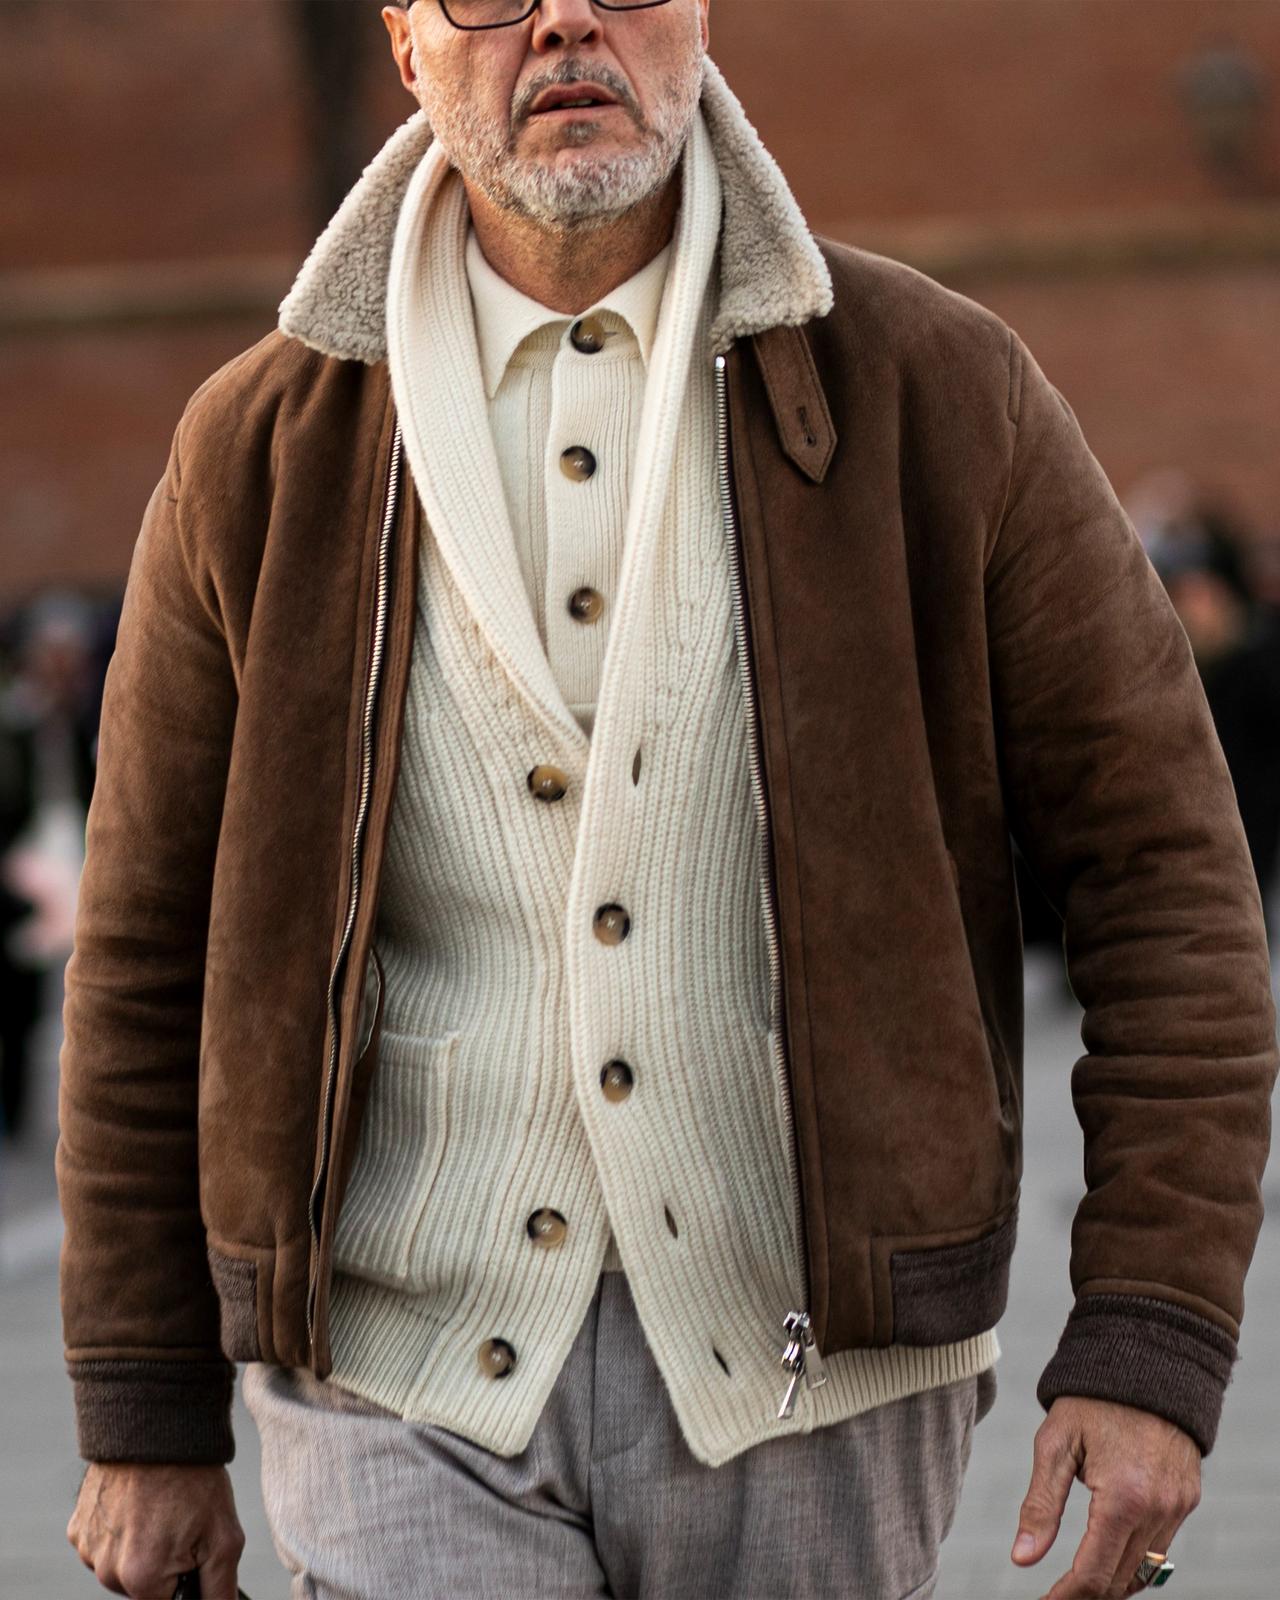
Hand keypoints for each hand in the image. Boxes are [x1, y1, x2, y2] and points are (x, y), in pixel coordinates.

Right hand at [68, 1461, 244, 1598]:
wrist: (158, 1425)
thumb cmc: (194, 1478)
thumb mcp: (224, 1537)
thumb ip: (219, 1589)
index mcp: (142, 1579)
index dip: (185, 1581)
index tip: (193, 1554)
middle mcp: (107, 1570)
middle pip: (142, 1588)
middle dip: (164, 1566)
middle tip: (181, 1524)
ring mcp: (88, 1548)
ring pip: (122, 1567)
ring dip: (141, 1549)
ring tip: (160, 1509)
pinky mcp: (78, 1527)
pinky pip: (104, 1545)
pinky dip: (121, 1531)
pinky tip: (138, 1502)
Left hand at [1010, 1395, 1200, 1598]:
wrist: (1147, 1361)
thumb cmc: (1091, 1398)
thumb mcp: (1055, 1443)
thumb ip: (1040, 1504)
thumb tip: (1022, 1558)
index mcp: (1123, 1498)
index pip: (1093, 1573)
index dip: (1065, 1597)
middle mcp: (1158, 1509)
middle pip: (1120, 1581)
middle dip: (1086, 1595)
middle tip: (1055, 1596)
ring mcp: (1178, 1506)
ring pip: (1144, 1571)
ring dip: (1111, 1584)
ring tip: (1076, 1584)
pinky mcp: (1187, 1499)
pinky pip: (1161, 1549)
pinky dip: (1135, 1562)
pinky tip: (1108, 1558)